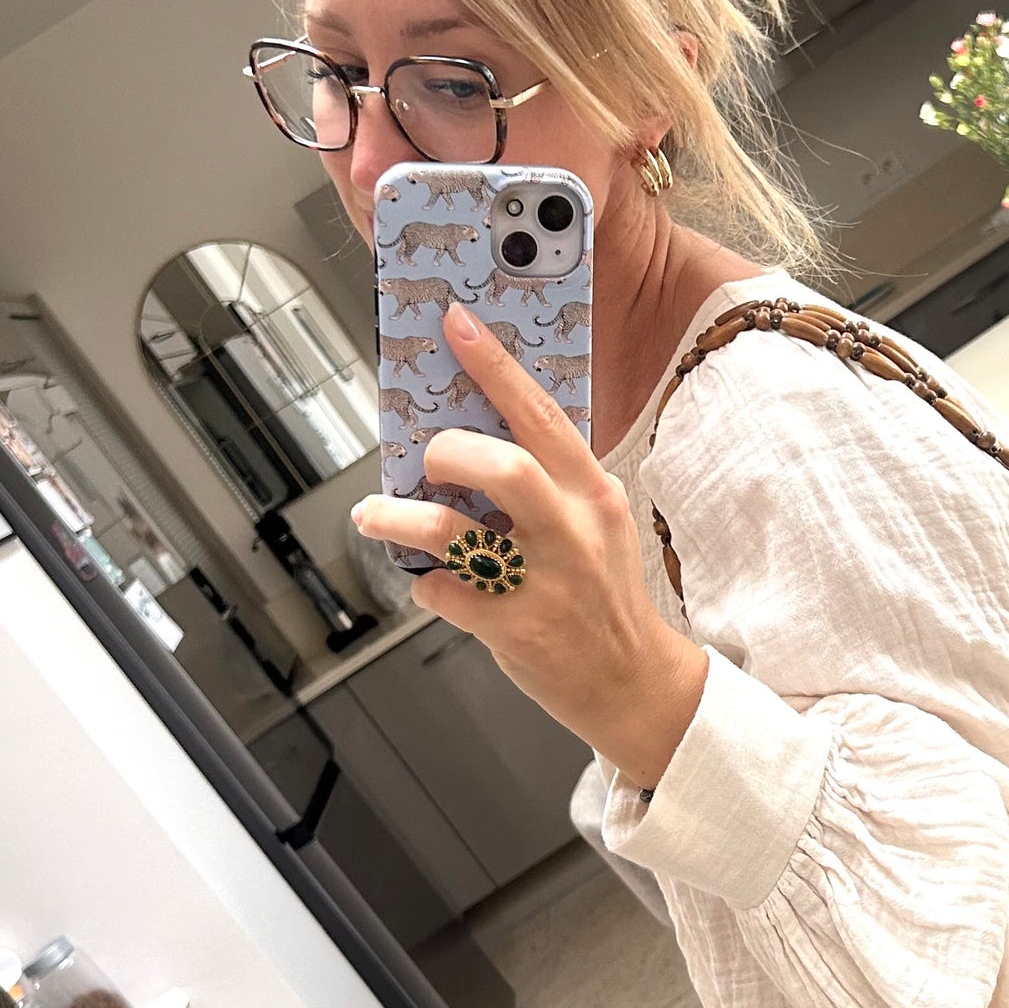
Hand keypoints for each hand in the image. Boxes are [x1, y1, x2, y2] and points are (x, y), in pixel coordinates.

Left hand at [350, 306, 706, 787]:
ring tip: (376, 515)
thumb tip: (479, 433)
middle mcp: (571, 532)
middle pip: (502, 466)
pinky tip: (434, 583)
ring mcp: (542, 583)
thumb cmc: (602, 598)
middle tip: (426, 460)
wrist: (632, 682)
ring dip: (398, 518)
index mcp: (592, 494)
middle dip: (447, 453)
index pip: (542, 414)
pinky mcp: (512, 628)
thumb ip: (554, 482)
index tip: (456, 324)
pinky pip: (441, 591)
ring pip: (450, 531)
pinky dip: (424, 583)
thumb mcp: (599, 525)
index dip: (495, 366)